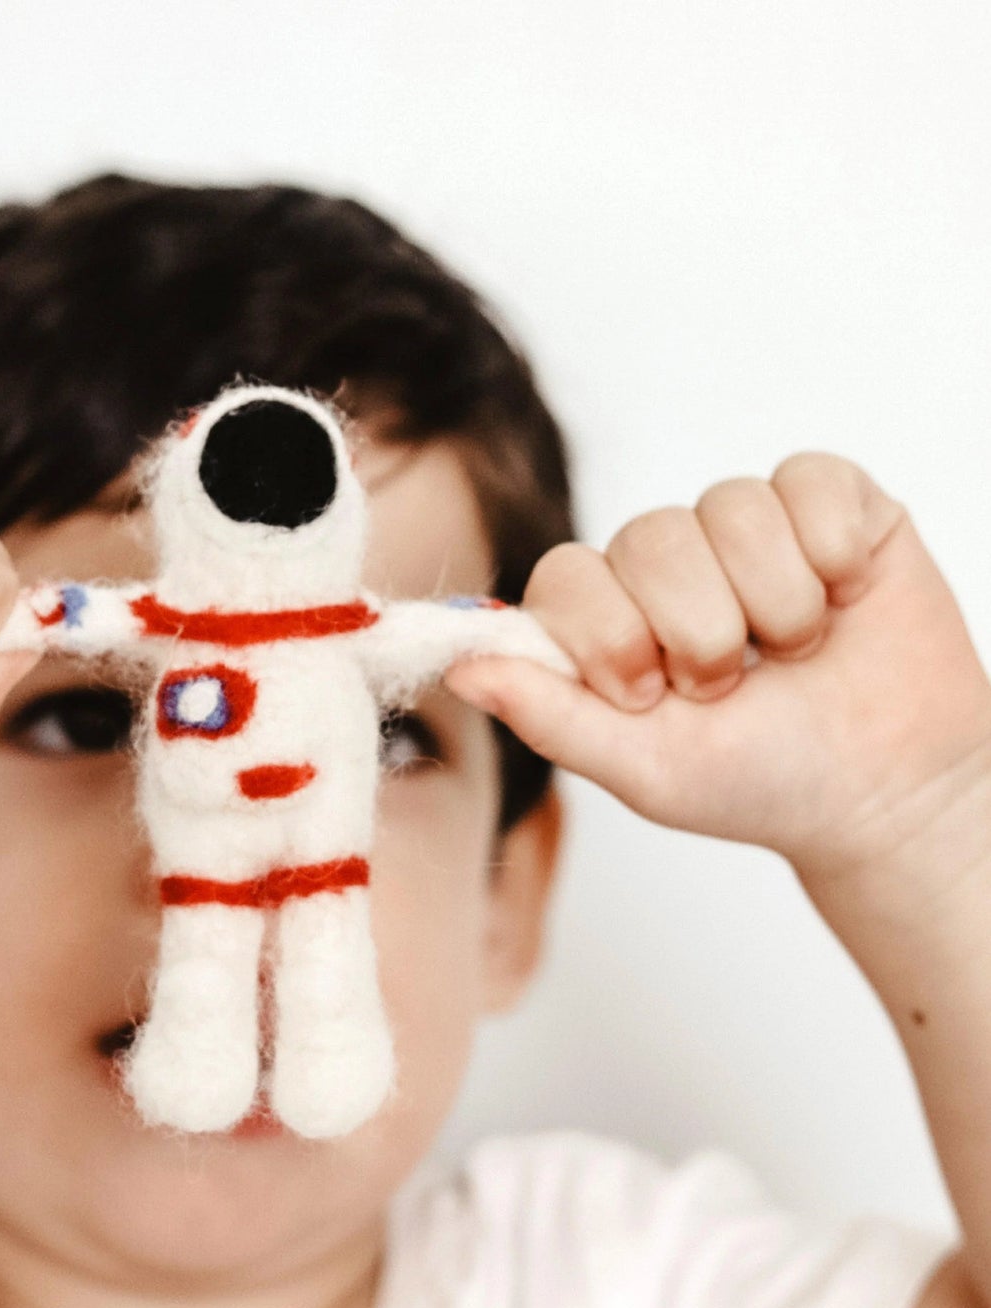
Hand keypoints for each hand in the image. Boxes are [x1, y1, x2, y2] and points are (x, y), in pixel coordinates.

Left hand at [446, 453, 990, 877]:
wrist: (884, 790)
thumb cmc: (757, 781)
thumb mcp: (640, 766)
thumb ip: (547, 713)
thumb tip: (457, 666)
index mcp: (607, 617)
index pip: (567, 574)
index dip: (608, 632)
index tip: (651, 696)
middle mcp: (665, 562)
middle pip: (648, 538)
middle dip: (701, 632)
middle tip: (735, 687)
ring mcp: (743, 528)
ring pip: (730, 509)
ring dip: (774, 605)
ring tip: (795, 655)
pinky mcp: (826, 503)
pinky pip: (806, 483)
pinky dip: (831, 554)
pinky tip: (841, 600)